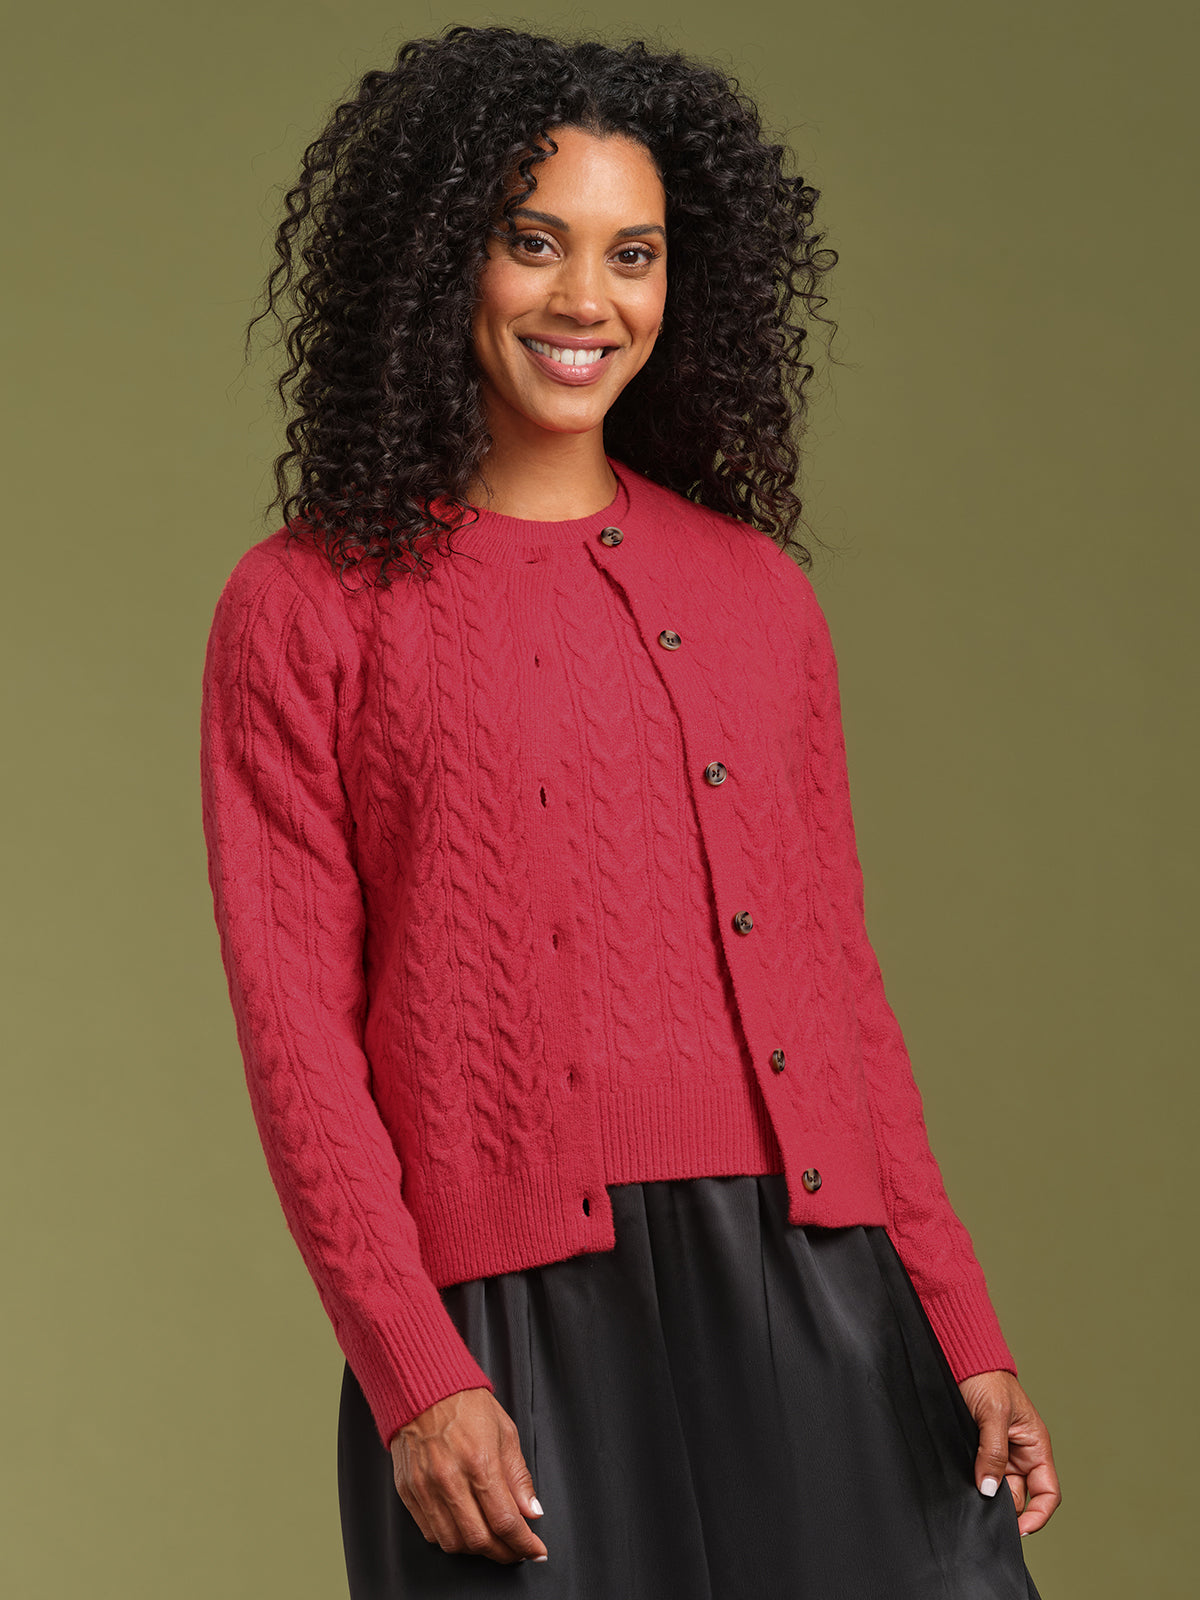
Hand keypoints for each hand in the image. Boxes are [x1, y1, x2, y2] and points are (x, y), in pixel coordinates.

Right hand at [389, 1386, 548, 1563]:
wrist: (424, 1386)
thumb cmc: (466, 1403)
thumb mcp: (505, 1432)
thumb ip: (518, 1476)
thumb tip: (531, 1510)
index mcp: (480, 1462)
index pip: (506, 1521)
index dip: (524, 1543)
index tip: (535, 1548)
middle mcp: (450, 1479)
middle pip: (479, 1540)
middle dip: (504, 1553)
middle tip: (516, 1550)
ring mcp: (426, 1488)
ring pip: (453, 1543)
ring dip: (477, 1550)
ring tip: (492, 1541)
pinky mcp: (409, 1491)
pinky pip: (430, 1532)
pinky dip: (451, 1539)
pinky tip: (464, 1530)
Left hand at [957, 1370, 1060, 1535]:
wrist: (960, 1358)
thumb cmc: (986, 1378)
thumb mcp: (994, 1414)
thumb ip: (993, 1451)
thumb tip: (989, 1488)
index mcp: (1035, 1446)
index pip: (1046, 1493)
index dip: (1038, 1515)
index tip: (1019, 1530)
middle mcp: (1019, 1454)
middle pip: (1019, 1496)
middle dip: (1003, 1506)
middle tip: (982, 1509)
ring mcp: (998, 1453)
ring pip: (997, 1488)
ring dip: (985, 1494)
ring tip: (971, 1496)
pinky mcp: (977, 1450)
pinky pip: (979, 1474)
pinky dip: (973, 1483)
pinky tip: (962, 1486)